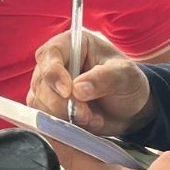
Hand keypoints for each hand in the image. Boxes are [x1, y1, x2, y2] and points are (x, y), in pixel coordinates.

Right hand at [28, 30, 155, 136]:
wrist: (130, 108)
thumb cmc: (127, 82)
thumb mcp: (125, 75)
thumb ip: (104, 78)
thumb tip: (77, 89)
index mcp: (71, 44)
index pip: (49, 54)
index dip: (53, 73)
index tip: (68, 92)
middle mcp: (55, 63)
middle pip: (41, 82)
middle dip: (62, 103)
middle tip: (86, 114)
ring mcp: (49, 86)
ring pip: (40, 102)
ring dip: (63, 116)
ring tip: (91, 118)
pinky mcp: (49, 106)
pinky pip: (44, 118)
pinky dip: (63, 125)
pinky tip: (85, 124)